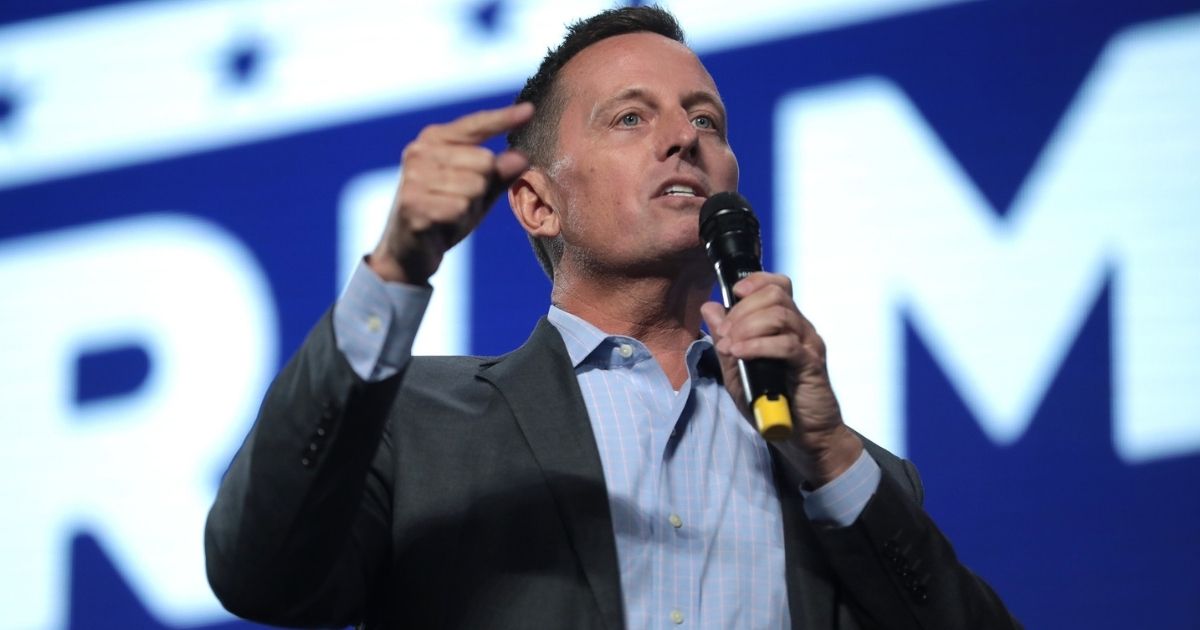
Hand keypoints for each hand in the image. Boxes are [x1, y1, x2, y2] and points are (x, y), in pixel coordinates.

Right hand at [370, 102, 533, 284]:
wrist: (407, 251)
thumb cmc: (444, 213)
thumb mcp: (477, 191)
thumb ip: (499, 173)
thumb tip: (522, 157)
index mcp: (434, 140)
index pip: (475, 124)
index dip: (503, 118)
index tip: (531, 110)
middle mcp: (419, 152)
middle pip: (484, 161)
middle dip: (482, 187)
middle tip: (459, 202)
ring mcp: (413, 177)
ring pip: (474, 186)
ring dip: (469, 207)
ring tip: (449, 214)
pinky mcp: (412, 204)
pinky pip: (459, 208)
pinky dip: (458, 221)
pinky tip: (441, 225)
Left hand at [700, 272, 862, 486]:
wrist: (803, 437)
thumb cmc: (772, 402)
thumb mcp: (738, 370)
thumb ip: (726, 339)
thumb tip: (710, 308)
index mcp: (786, 324)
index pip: (777, 285)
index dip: (755, 282)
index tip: (734, 293)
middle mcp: (801, 329)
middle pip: (775, 295)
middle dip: (742, 310)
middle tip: (725, 334)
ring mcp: (808, 345)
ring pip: (780, 315)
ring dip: (747, 326)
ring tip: (730, 347)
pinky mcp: (811, 365)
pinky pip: (785, 345)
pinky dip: (757, 346)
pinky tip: (740, 354)